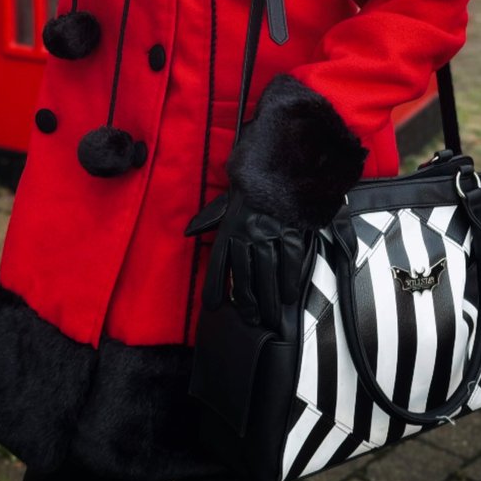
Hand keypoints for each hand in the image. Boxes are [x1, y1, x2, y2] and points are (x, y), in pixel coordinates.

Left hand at [197, 191, 313, 329]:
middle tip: (249, 318)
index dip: (215, 285)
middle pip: (245, 274)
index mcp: (230, 224)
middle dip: (246, 300)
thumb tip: (189, 231)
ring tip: (269, 317)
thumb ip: (210, 218)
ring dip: (268, 298)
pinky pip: (290, 260)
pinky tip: (289, 296)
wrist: (282, 161)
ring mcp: (270, 231)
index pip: (219, 261)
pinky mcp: (291, 229)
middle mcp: (248, 230)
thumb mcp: (228, 198)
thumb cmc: (253, 183)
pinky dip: (289, 280)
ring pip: (267, 272)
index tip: (213, 305)